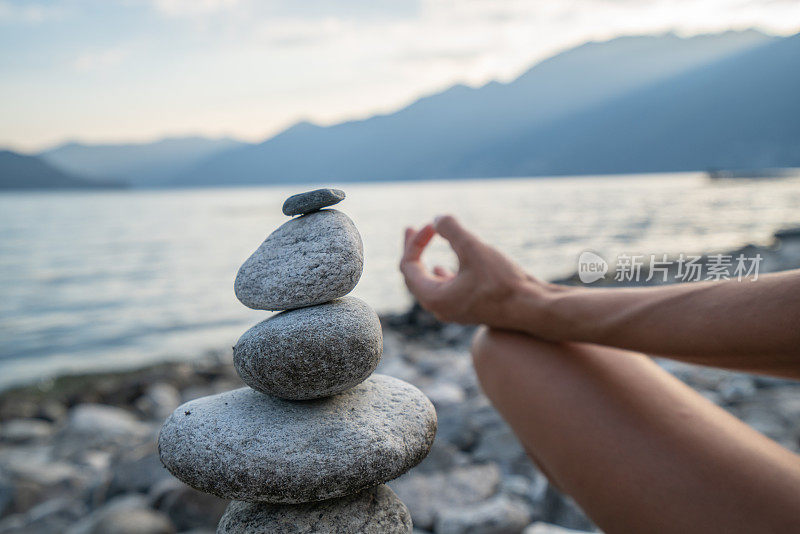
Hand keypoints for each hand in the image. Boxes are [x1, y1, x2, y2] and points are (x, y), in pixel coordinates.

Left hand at [400, 215, 549, 328]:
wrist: (533, 309)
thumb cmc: (503, 282)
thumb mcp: (474, 248)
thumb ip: (451, 229)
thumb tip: (438, 218)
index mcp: (434, 297)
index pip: (408, 266)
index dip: (415, 241)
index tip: (432, 225)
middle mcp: (440, 308)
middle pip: (414, 276)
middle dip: (414, 249)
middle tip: (412, 228)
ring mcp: (455, 311)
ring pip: (430, 284)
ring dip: (426, 262)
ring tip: (423, 246)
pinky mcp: (470, 309)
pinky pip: (445, 291)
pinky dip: (442, 274)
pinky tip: (444, 268)